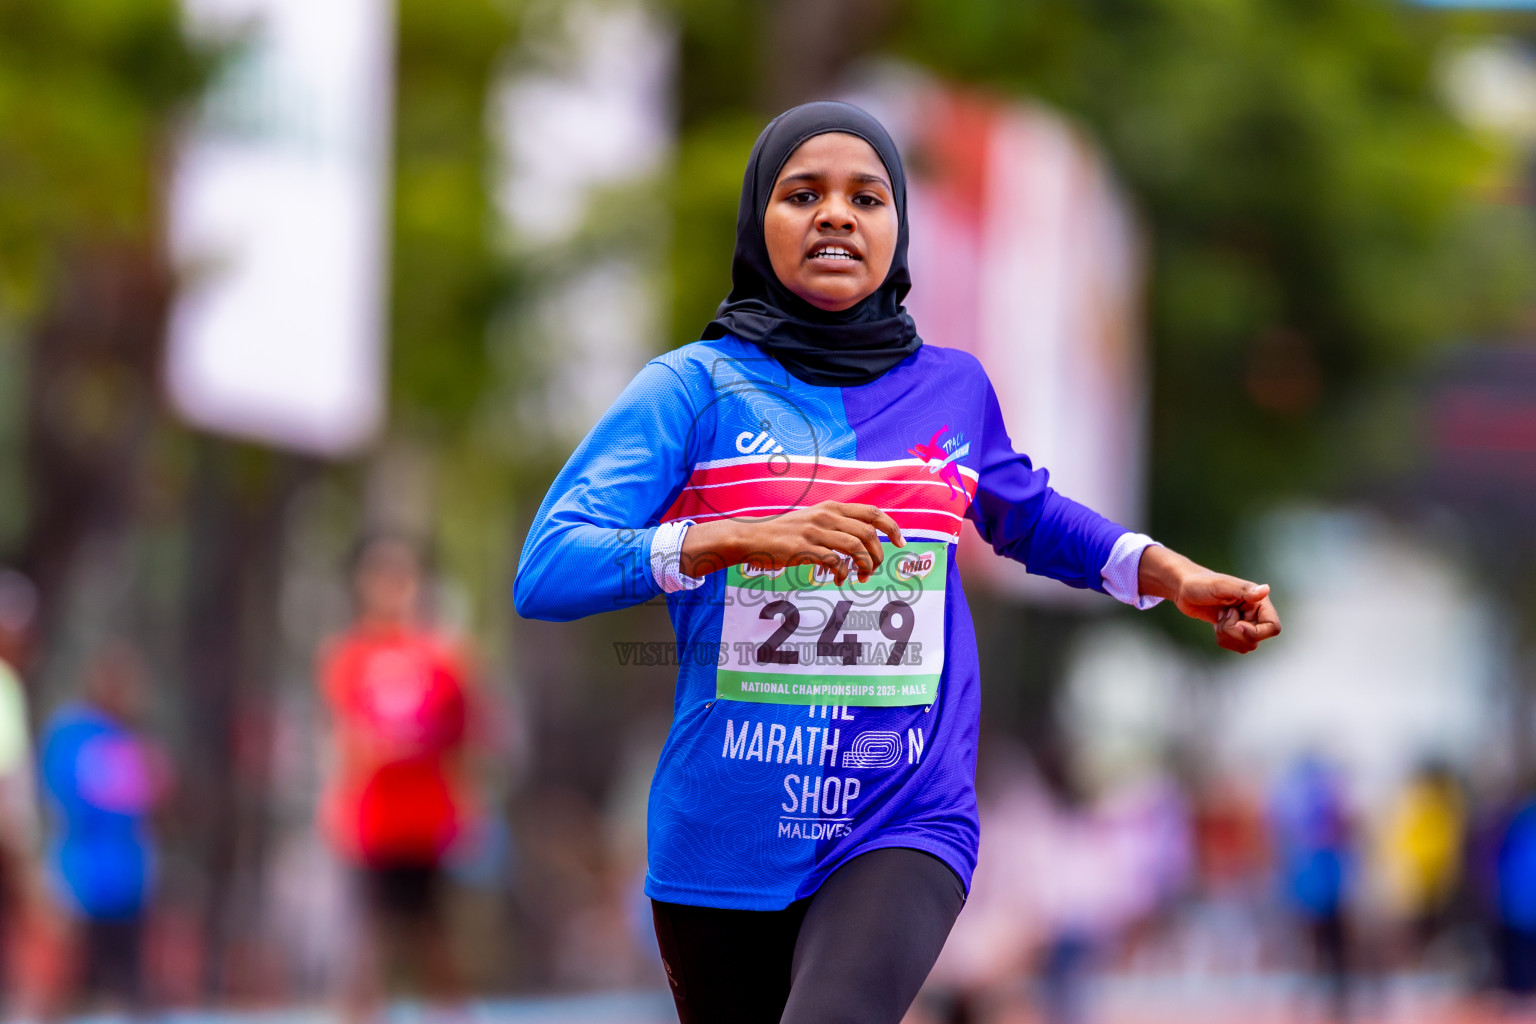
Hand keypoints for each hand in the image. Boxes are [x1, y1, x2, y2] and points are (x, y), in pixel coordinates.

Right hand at [680, 501, 904, 584]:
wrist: (752, 537)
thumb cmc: (784, 534)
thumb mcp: (812, 521)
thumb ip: (835, 525)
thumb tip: (863, 539)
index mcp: (831, 508)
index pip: (872, 512)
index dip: (891, 526)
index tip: (900, 542)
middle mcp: (826, 516)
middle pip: (868, 533)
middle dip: (878, 554)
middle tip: (874, 570)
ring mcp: (815, 532)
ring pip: (855, 547)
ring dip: (864, 566)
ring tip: (860, 577)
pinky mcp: (804, 549)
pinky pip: (834, 562)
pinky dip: (842, 573)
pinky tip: (838, 579)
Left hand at [1138, 546, 1280, 653]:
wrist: (1184, 588)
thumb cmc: (1201, 583)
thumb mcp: (1220, 586)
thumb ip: (1243, 590)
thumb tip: (1265, 590)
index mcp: (1258, 601)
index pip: (1272, 627)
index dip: (1256, 632)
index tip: (1237, 625)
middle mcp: (1256, 612)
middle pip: (1256, 639)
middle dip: (1234, 633)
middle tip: (1222, 615)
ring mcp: (1246, 622)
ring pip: (1246, 646)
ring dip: (1228, 636)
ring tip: (1219, 618)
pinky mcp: (1235, 630)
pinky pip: (1236, 646)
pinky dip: (1223, 639)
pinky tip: (1217, 623)